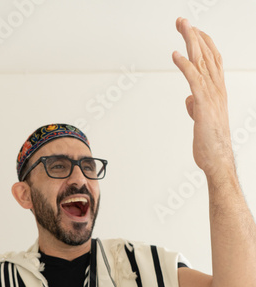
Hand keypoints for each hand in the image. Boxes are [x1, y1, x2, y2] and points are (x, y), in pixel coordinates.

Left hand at [172, 17, 233, 175]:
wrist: (217, 159)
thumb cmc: (211, 142)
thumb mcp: (202, 119)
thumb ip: (197, 106)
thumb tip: (190, 99)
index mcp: (217, 92)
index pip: (212, 60)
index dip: (203, 43)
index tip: (193, 30)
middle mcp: (217, 90)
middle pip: (207, 55)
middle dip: (194, 35)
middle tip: (182, 21)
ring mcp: (211, 96)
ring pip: (202, 62)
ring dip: (191, 42)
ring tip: (182, 26)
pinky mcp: (203, 105)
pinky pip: (194, 80)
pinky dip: (185, 66)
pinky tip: (176, 55)